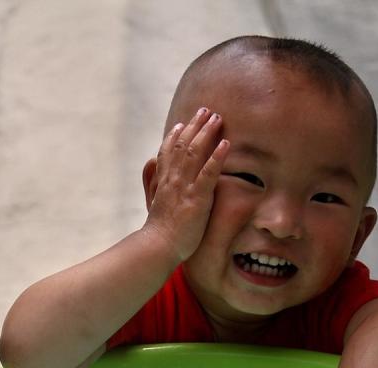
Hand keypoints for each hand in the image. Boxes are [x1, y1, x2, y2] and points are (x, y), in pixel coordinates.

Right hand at [144, 107, 229, 261]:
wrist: (157, 246)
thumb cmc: (158, 230)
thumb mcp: (153, 202)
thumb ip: (153, 182)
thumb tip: (151, 164)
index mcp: (164, 181)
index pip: (168, 151)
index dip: (176, 135)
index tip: (184, 122)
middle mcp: (173, 180)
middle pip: (183, 145)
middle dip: (195, 125)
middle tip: (207, 110)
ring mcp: (184, 188)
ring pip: (195, 153)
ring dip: (207, 133)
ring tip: (218, 119)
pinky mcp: (197, 199)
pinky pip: (208, 174)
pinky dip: (217, 157)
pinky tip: (226, 144)